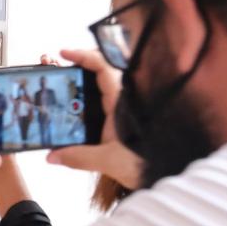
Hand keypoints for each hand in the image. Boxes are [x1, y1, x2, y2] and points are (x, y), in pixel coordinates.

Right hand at [44, 49, 142, 189]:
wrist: (174, 172)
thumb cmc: (148, 163)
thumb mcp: (109, 161)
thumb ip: (78, 157)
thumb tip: (52, 156)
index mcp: (122, 101)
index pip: (103, 66)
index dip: (83, 55)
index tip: (64, 53)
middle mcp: (127, 99)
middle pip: (105, 69)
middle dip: (81, 64)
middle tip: (60, 68)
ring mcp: (131, 106)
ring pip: (108, 83)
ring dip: (86, 80)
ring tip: (65, 84)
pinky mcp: (133, 117)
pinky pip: (111, 98)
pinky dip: (95, 96)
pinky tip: (81, 107)